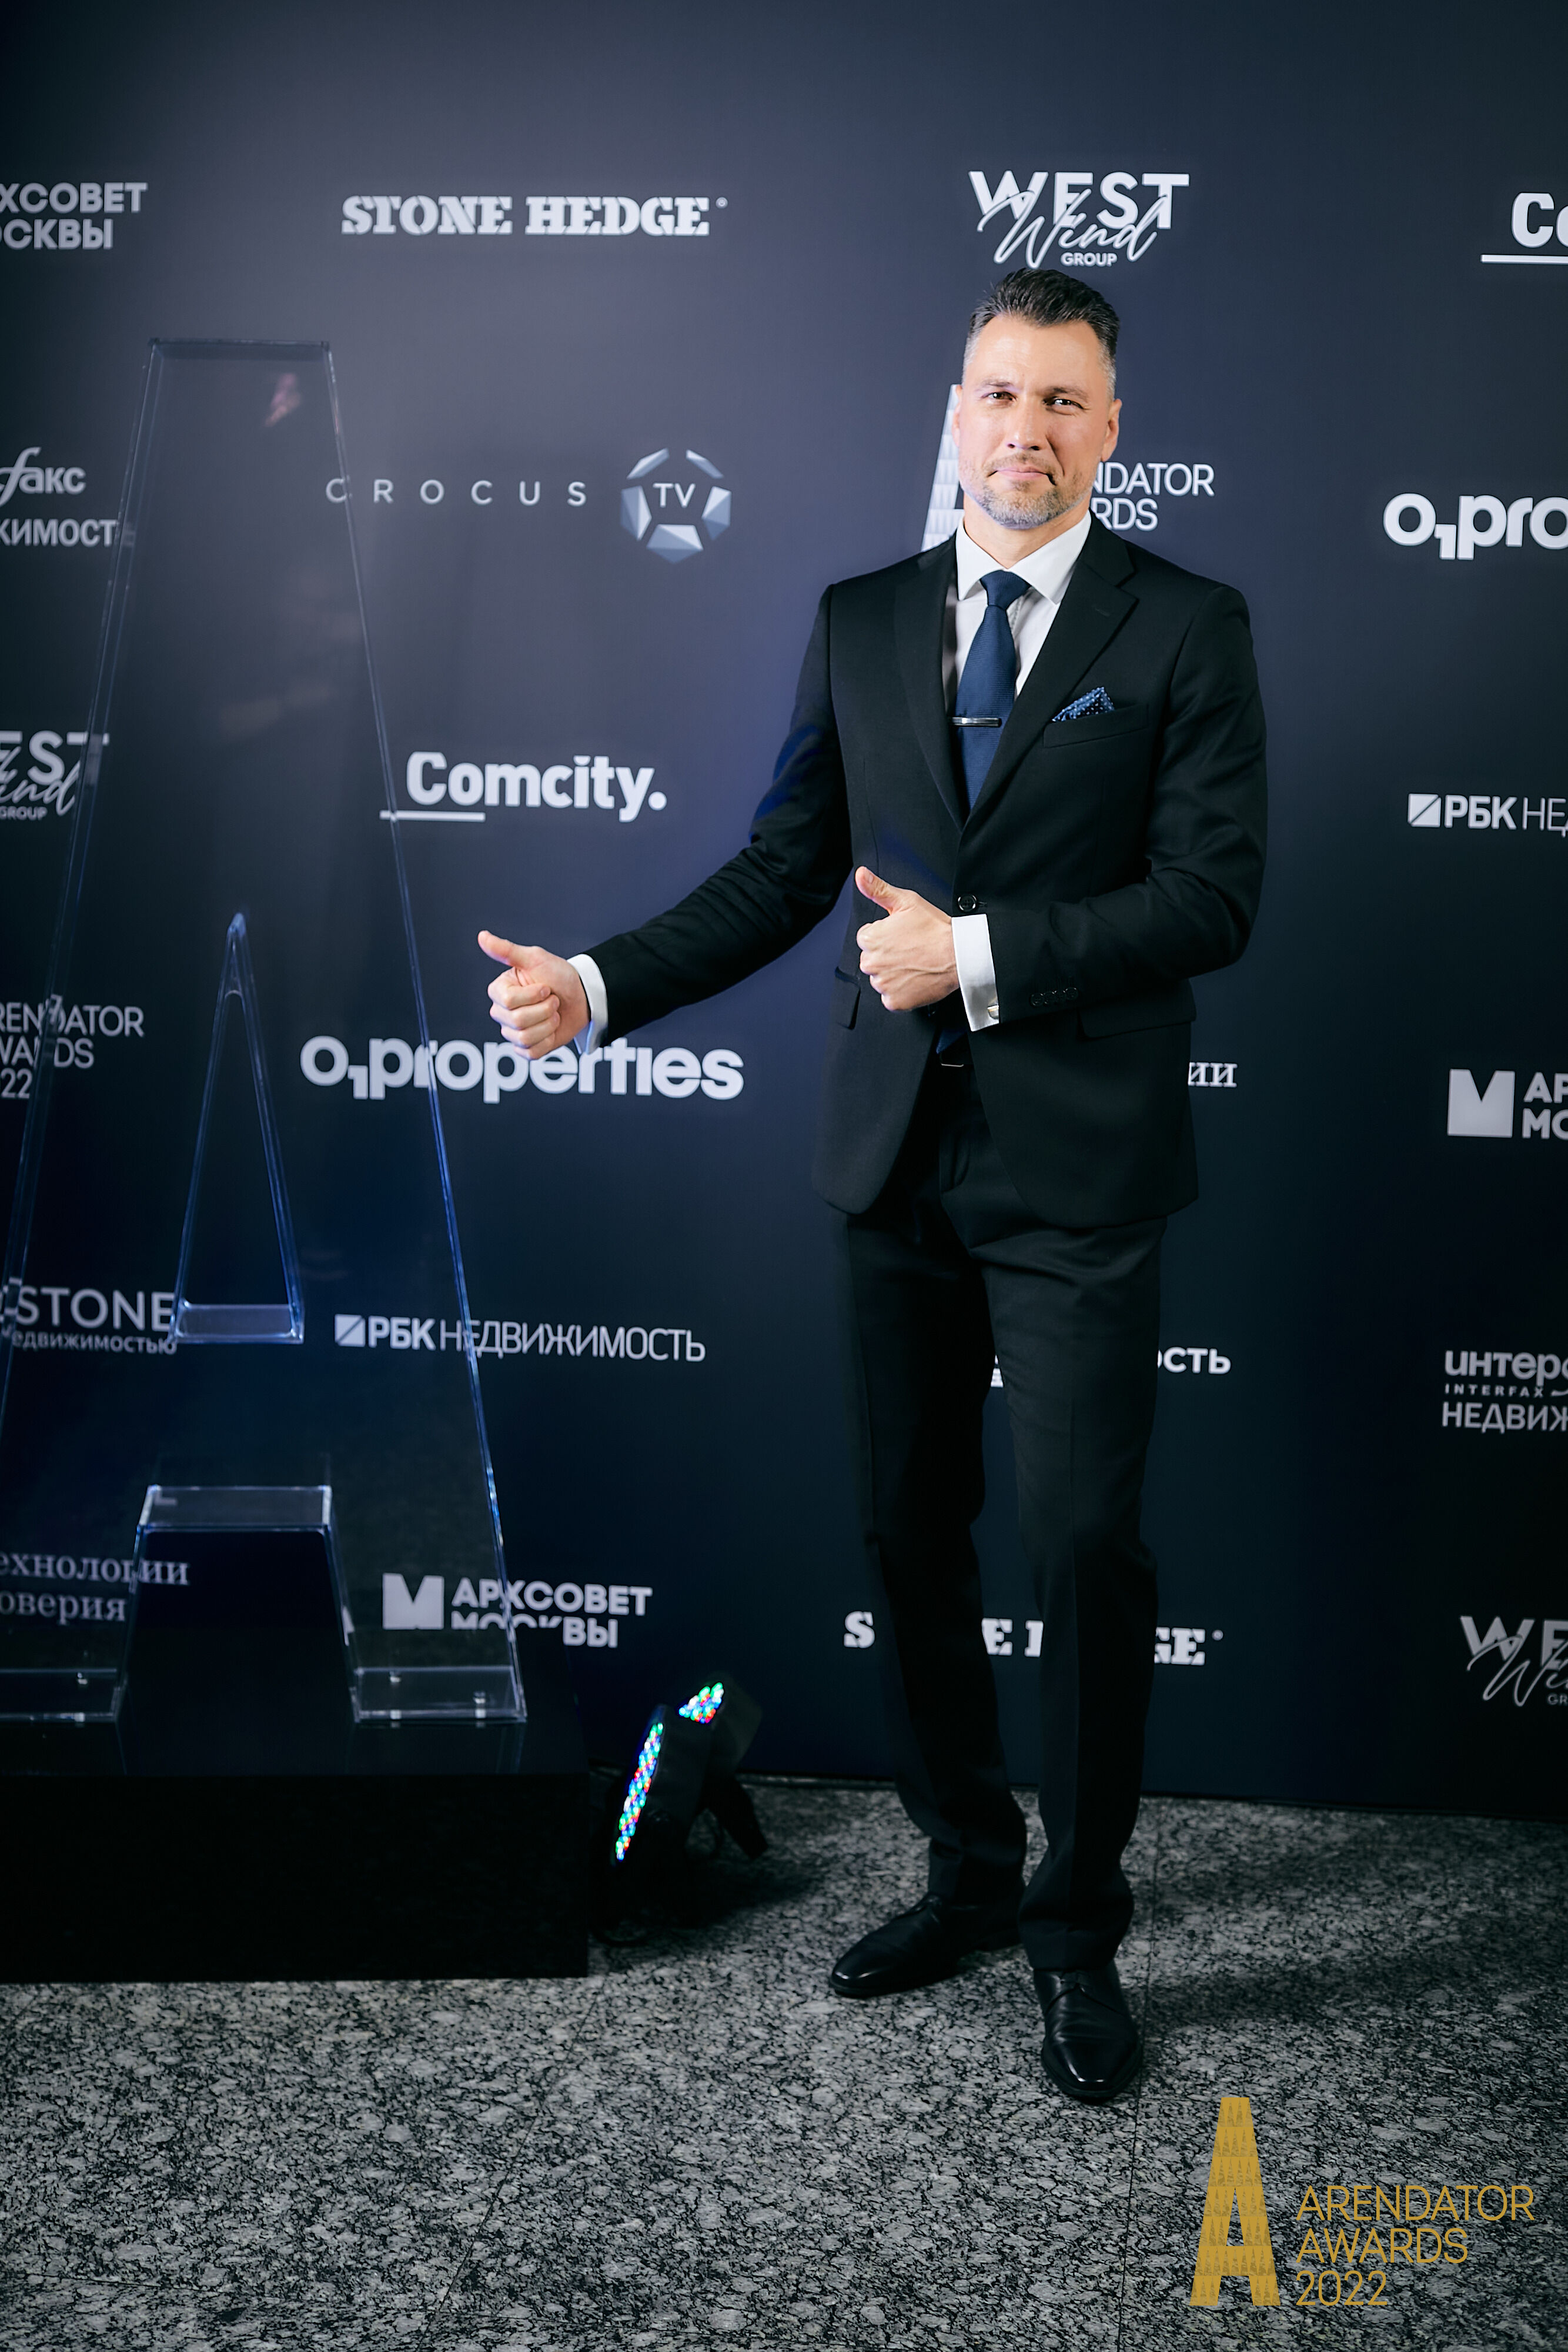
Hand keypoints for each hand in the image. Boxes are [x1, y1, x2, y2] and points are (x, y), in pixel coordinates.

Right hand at [478, 931, 588, 1058]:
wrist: (582, 996)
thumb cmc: (558, 975)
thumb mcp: (535, 959)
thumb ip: (506, 951)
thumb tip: (482, 936)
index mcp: (499, 991)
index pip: (508, 1001)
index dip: (533, 995)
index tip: (545, 987)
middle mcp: (501, 1013)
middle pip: (516, 1021)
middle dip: (544, 1009)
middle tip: (553, 1000)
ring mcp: (512, 1032)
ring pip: (524, 1037)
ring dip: (548, 1025)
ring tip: (554, 1013)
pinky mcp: (525, 1048)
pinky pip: (531, 1052)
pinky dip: (548, 1041)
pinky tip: (552, 1029)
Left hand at [854, 867, 957, 1010]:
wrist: (959, 955)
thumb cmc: (935, 929)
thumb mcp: (906, 901)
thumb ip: (878, 889)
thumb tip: (861, 875)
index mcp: (870, 938)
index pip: (867, 938)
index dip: (886, 935)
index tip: (902, 936)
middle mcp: (872, 962)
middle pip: (872, 959)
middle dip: (887, 955)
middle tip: (910, 949)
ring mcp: (883, 984)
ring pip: (881, 979)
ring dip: (893, 974)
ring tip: (914, 963)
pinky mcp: (894, 1001)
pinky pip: (890, 998)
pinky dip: (901, 992)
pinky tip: (914, 979)